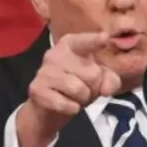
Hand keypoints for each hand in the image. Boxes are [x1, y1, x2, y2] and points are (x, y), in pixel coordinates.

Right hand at [17, 31, 121, 146]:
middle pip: (93, 74)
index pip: (85, 42)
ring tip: (75, 97)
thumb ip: (110, 80)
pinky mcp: (37, 89)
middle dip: (94, 88)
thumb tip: (106, 89)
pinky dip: (72, 109)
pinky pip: (66, 104)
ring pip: (79, 89)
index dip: (94, 41)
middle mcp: (55, 53)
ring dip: (83, 99)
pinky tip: (65, 105)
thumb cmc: (76, 86)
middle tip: (84, 90)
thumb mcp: (98, 80)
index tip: (105, 37)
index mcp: (71, 45)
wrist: (48, 108)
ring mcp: (44, 70)